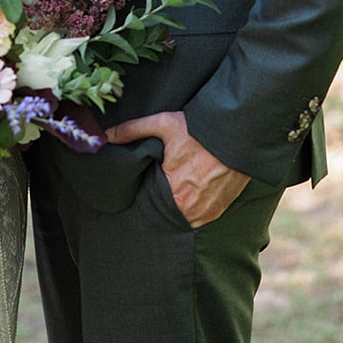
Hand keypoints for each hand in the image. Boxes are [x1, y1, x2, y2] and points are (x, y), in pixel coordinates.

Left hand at [104, 110, 248, 227]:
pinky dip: (192, 210)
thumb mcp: (163, 124)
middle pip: (165, 213)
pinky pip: (199, 218)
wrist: (237, 134)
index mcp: (173, 193)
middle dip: (158, 205)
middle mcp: (190, 209)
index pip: (148, 204)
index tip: (142, 188)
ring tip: (171, 194)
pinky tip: (187, 196)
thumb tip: (105, 136)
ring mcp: (206, 212)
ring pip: (182, 218)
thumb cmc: (199, 130)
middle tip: (155, 190)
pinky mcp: (219, 210)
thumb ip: (132, 130)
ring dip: (175, 209)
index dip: (144, 197)